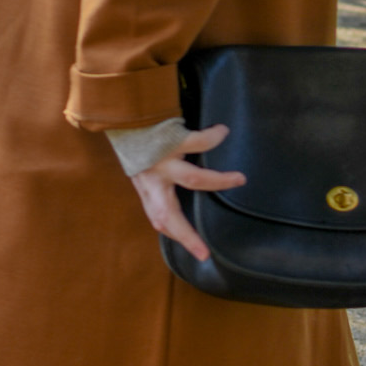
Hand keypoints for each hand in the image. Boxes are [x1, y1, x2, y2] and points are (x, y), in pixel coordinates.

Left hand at [130, 123, 245, 264]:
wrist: (125, 111)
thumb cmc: (138, 143)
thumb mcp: (143, 169)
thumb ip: (157, 186)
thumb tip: (175, 203)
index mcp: (148, 188)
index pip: (160, 220)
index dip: (178, 237)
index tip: (201, 253)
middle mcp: (152, 179)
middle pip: (168, 214)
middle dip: (186, 235)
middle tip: (205, 252)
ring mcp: (162, 161)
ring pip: (193, 179)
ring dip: (219, 181)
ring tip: (240, 179)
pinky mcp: (171, 140)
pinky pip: (198, 142)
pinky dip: (213, 137)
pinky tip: (223, 132)